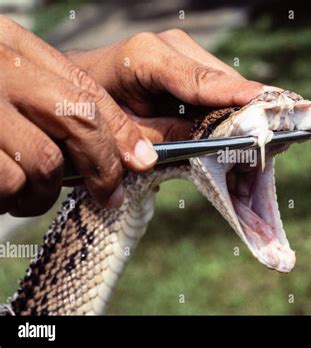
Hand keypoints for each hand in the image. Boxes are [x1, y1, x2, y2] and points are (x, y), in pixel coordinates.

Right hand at [0, 16, 162, 215]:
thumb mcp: (10, 88)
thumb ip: (54, 105)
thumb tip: (126, 151)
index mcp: (12, 47)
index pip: (86, 89)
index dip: (121, 129)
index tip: (143, 160)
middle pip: (77, 118)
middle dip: (102, 164)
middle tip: (110, 193)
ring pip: (44, 161)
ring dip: (45, 190)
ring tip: (26, 191)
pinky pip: (10, 182)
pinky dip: (12, 199)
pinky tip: (1, 194)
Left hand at [66, 29, 277, 139]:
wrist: (80, 88)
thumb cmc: (96, 110)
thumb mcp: (126, 130)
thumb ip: (166, 135)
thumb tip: (210, 142)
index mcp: (146, 57)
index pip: (199, 80)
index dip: (233, 93)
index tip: (263, 101)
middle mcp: (168, 46)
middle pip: (221, 79)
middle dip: (244, 109)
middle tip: (267, 137)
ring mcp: (180, 50)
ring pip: (224, 81)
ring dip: (238, 109)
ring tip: (255, 136)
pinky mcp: (187, 61)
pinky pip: (216, 84)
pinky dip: (227, 105)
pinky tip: (238, 124)